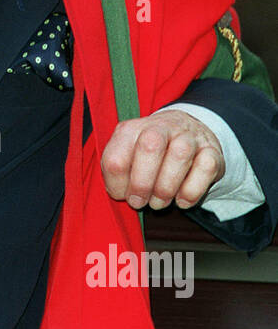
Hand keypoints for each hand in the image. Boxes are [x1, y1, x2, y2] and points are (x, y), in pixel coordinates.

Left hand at [101, 109, 224, 210]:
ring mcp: (188, 136)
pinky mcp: (211, 151)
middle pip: (150, 146)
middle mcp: (161, 127)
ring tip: (160, 202)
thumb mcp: (127, 157)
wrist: (186, 132)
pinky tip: (182, 200)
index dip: (117, 184)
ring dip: (166, 188)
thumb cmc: (150, 155)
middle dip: (142, 184)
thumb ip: (117, 172)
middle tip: (140, 202)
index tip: (123, 195)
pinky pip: (206, 167)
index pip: (116, 157)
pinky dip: (192, 191)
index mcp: (132, 130)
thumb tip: (120, 193)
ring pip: (180, 154)